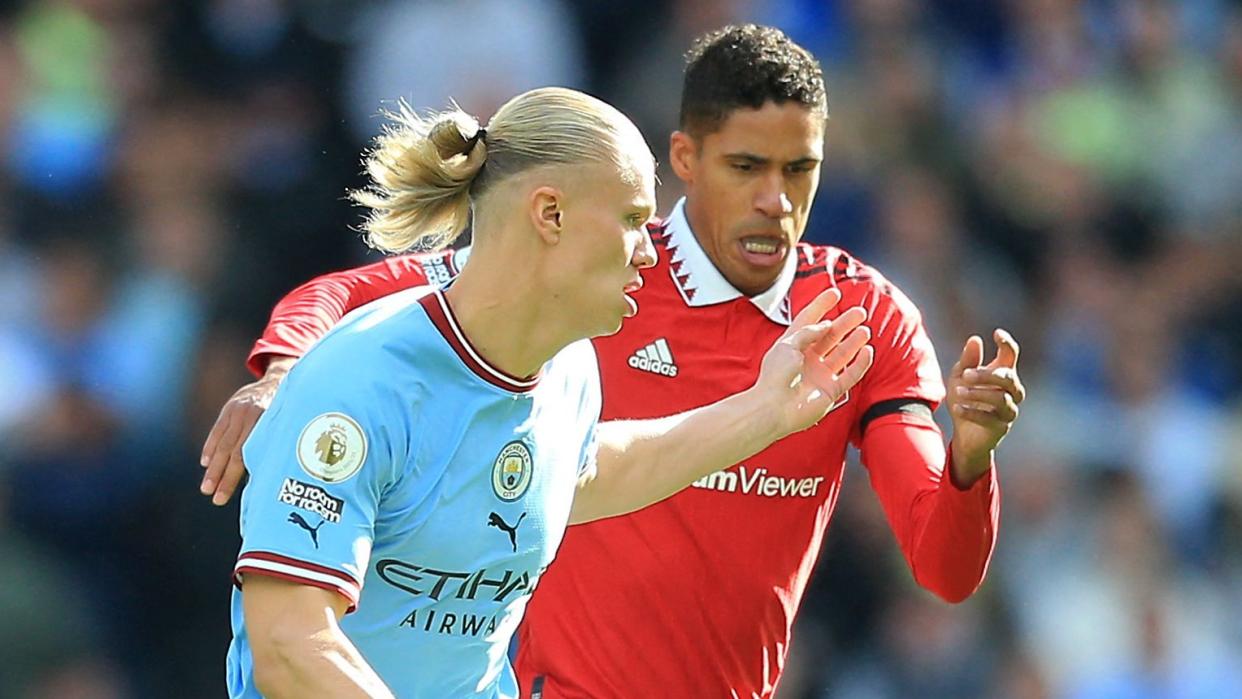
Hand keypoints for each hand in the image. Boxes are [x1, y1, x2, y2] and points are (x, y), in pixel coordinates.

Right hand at [199, 357, 294, 504]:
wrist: (283, 377)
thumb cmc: (290, 411)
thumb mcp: (287, 426)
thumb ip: (274, 447)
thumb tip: (264, 480)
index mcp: (266, 422)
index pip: (244, 456)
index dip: (232, 478)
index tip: (223, 496)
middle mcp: (250, 415)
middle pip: (231, 452)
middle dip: (221, 477)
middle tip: (214, 498)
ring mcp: (238, 410)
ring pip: (223, 443)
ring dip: (213, 467)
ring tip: (207, 488)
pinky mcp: (230, 407)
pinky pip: (218, 430)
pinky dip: (211, 446)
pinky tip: (206, 463)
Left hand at [753, 288, 874, 438]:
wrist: (774, 408)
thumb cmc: (775, 377)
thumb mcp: (787, 344)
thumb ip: (808, 331)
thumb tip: (826, 325)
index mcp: (792, 346)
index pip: (808, 321)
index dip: (821, 305)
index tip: (835, 292)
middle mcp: (807, 359)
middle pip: (830, 336)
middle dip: (844, 323)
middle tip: (859, 312)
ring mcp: (820, 375)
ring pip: (842, 354)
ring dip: (854, 342)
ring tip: (864, 330)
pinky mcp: (830, 391)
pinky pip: (850, 375)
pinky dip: (860, 364)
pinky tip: (867, 351)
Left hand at [946, 329, 1024, 484]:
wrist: (964, 433)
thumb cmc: (965, 399)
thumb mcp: (960, 377)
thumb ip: (968, 360)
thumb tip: (975, 339)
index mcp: (1003, 374)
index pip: (1011, 355)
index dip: (1007, 343)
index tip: (996, 333)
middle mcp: (1012, 391)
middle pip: (1008, 378)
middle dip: (986, 375)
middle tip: (965, 374)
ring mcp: (1009, 410)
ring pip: (1001, 399)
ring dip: (978, 394)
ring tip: (957, 392)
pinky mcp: (1001, 427)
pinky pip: (990, 419)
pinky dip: (972, 412)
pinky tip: (957, 408)